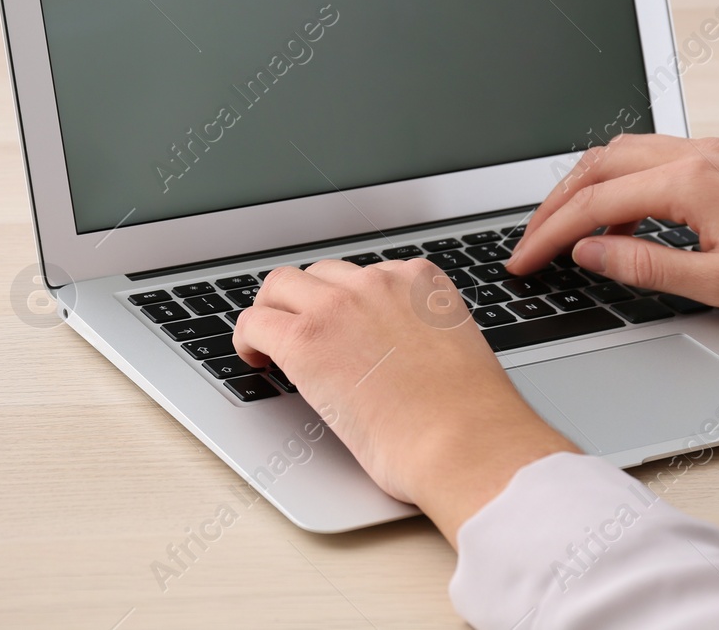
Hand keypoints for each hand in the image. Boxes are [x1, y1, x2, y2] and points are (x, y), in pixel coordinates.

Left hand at [231, 258, 576, 545]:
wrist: (465, 444)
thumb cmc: (470, 419)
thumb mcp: (452, 350)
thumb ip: (419, 336)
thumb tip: (392, 356)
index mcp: (421, 282)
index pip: (365, 274)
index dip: (345, 303)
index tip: (340, 328)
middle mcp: (378, 282)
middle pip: (319, 274)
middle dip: (306, 302)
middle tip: (298, 333)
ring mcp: (339, 306)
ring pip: (280, 286)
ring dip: (274, 312)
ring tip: (271, 345)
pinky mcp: (305, 340)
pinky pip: (255, 322)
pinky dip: (248, 339)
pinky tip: (256, 361)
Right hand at [508, 134, 718, 339]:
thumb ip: (643, 266)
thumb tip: (588, 255)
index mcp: (692, 183)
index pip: (594, 204)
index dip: (548, 235)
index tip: (522, 261)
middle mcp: (700, 155)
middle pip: (599, 164)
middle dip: (555, 202)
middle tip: (531, 241)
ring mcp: (717, 152)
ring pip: (625, 153)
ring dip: (587, 186)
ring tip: (567, 229)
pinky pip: (656, 158)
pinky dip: (623, 182)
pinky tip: (624, 219)